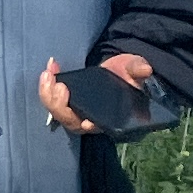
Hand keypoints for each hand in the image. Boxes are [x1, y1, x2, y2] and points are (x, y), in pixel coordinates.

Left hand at [37, 49, 157, 133]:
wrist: (117, 68)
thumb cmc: (129, 73)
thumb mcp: (135, 68)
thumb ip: (138, 69)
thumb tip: (146, 69)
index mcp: (109, 114)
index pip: (99, 125)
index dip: (92, 125)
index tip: (87, 123)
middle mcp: (90, 116)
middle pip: (70, 120)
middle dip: (60, 105)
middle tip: (61, 86)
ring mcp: (76, 109)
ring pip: (57, 111)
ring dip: (47, 94)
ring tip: (48, 74)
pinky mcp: (65, 99)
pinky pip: (51, 97)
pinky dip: (47, 83)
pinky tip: (51, 66)